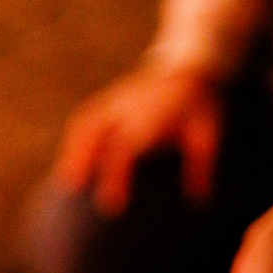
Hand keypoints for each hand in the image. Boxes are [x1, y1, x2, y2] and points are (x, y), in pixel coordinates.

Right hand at [54, 66, 222, 215]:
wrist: (187, 68)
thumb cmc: (197, 109)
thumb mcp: (207, 135)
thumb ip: (201, 167)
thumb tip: (200, 202)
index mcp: (152, 115)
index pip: (126, 147)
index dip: (115, 175)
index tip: (111, 204)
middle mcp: (127, 106)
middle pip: (94, 132)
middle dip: (80, 161)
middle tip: (70, 192)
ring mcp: (113, 101)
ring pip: (84, 125)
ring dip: (71, 153)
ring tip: (64, 184)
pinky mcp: (106, 102)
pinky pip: (83, 122)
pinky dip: (72, 144)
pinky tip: (69, 167)